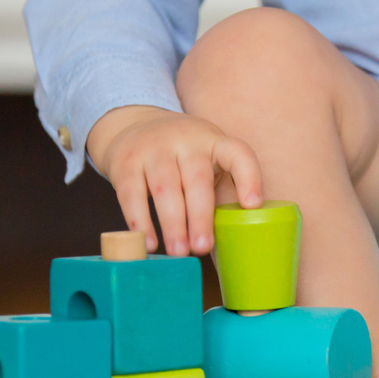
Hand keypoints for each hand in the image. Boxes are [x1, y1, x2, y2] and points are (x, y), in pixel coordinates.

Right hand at [86, 105, 262, 255]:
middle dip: (200, 217)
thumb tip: (235, 241)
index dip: (248, 178)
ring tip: (179, 252)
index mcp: (214, 142)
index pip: (237, 154)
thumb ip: (220, 191)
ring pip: (164, 188)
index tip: (252, 205)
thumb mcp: (206, 162)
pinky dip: (140, 221)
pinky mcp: (126, 161)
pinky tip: (148, 242)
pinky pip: (132, 194)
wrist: (134, 125)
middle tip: (202, 247)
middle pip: (196, 179)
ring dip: (172, 224)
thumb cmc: (182, 159)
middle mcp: (185, 140)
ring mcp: (154, 148)